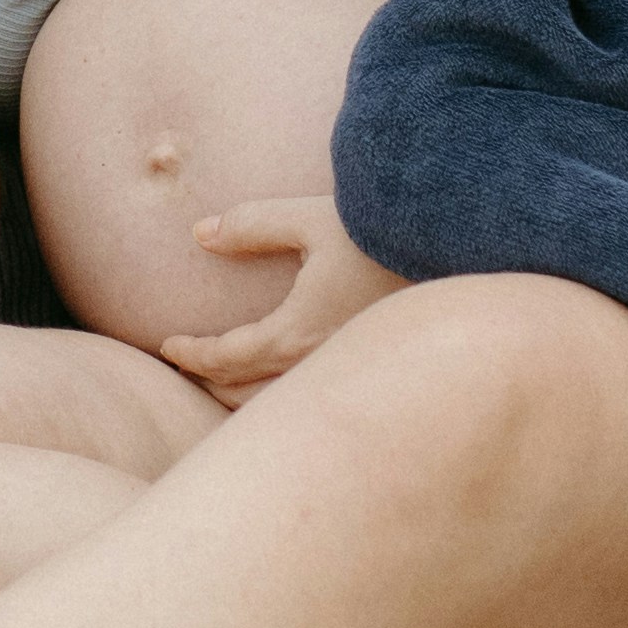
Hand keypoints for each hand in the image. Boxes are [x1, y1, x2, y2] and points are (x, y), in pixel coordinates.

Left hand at [156, 197, 407, 407]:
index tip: (168, 347)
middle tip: (188, 372)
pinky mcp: (377, 376)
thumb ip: (251, 224)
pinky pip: (319, 405)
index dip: (192, 355)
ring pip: (284, 409)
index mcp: (297, 333)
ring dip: (245, 402)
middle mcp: (321, 366)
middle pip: (247, 396)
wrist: (459, 247)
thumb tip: (201, 234)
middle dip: (210, 385)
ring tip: (227, 388)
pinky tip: (289, 390)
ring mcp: (351, 377)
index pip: (227, 358)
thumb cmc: (382, 230)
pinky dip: (287, 405)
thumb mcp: (308, 218)